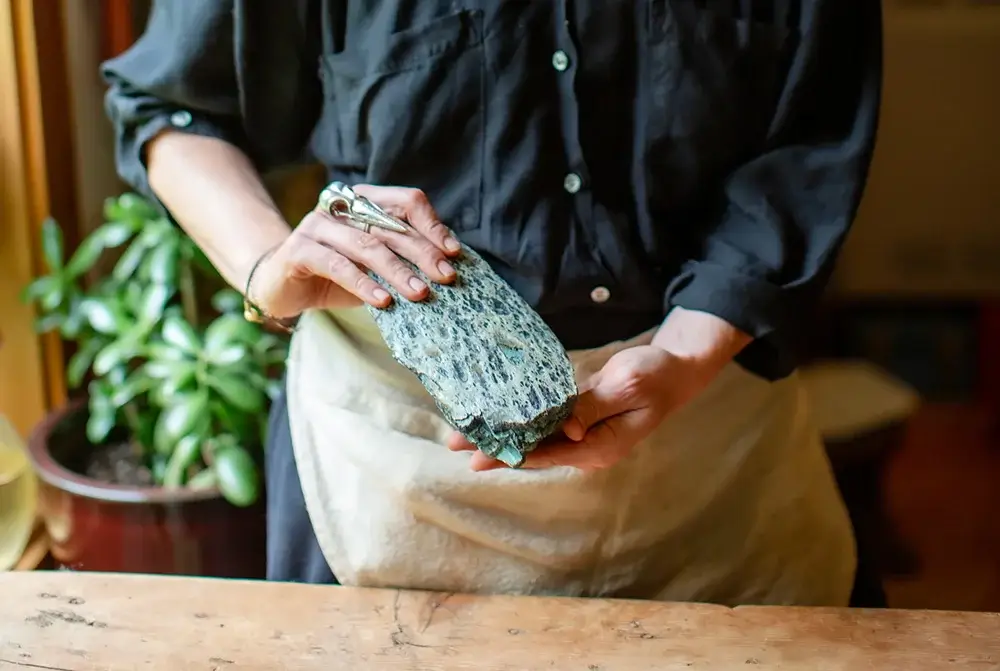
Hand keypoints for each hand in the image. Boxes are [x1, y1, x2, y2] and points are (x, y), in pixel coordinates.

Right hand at [250, 185, 461, 317]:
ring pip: (366, 246)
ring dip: (397, 271)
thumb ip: (402, 259)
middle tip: (446, 276)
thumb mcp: (374, 266)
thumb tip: (447, 268)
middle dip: (423, 253)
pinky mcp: (298, 250)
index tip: (453, 252)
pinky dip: (363, 284)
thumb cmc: (335, 276)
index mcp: (364, 202)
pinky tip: (383, 302)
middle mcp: (341, 207)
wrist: (281, 287)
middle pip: (390, 226)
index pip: (406, 201)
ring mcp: (317, 225)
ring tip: (421, 292)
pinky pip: (337, 265)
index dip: (432, 225)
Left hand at [448, 344, 719, 470]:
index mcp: (600, 446)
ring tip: (463, 433)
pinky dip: (519, 421)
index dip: (511, 455)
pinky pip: (544, 424)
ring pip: (535, 438)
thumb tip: (566, 427)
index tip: (478, 456)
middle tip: (455, 444)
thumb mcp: (626, 385)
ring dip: (502, 434)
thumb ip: (594, 405)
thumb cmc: (655, 376)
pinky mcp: (580, 420)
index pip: (547, 455)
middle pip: (535, 451)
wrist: (674, 371)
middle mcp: (588, 447)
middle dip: (495, 448)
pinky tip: (494, 417)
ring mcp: (584, 435)